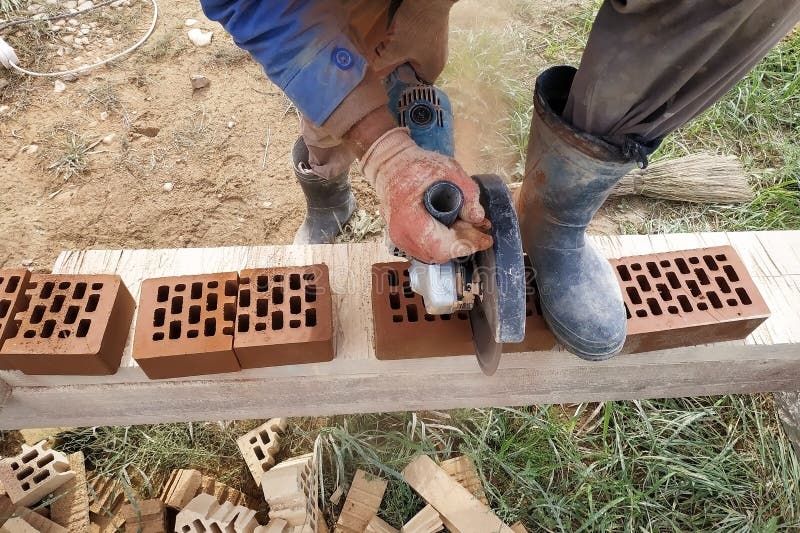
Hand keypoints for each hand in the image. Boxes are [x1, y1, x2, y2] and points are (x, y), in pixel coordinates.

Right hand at [361, 128, 492, 263]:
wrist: (390, 166)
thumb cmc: (415, 165)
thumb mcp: (448, 170)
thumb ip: (467, 193)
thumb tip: (478, 218)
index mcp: (408, 218)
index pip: (439, 246)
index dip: (465, 245)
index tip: (485, 238)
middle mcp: (400, 234)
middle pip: (438, 253)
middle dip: (463, 243)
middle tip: (482, 230)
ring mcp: (399, 239)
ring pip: (433, 254)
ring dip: (454, 244)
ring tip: (469, 227)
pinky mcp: (402, 240)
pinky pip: (426, 249)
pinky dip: (443, 243)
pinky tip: (454, 228)